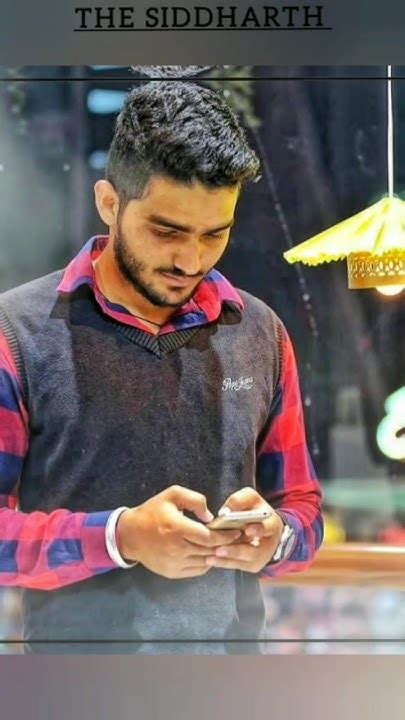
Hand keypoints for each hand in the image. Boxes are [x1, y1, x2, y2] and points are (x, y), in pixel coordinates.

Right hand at [116, 485, 241, 578]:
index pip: (209, 537)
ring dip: (217, 555)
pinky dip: (206, 563)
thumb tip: (211, 517)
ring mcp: (174, 563)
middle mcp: (176, 548)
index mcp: (176, 528)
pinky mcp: (172, 572)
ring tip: (226, 546)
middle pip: (209, 550)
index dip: (226, 536)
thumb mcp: (172, 495)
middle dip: (226, 544)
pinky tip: (209, 554)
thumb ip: (195, 500)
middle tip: (237, 539)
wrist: (130, 535)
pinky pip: (196, 570)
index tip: (236, 531)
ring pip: (205, 562)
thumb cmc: (152, 512)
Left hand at [204, 487, 283, 573]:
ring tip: (211, 556)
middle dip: (236, 550)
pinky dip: (223, 563)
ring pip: (242, 561)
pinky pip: (236, 566)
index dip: (258, 529)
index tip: (247, 530)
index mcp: (271, 524)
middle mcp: (268, 544)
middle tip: (219, 549)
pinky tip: (211, 560)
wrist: (266, 531)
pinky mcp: (252, 566)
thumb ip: (239, 500)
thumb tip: (225, 511)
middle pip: (253, 551)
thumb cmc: (256, 512)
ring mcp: (260, 557)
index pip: (267, 528)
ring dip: (226, 559)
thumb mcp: (251, 500)